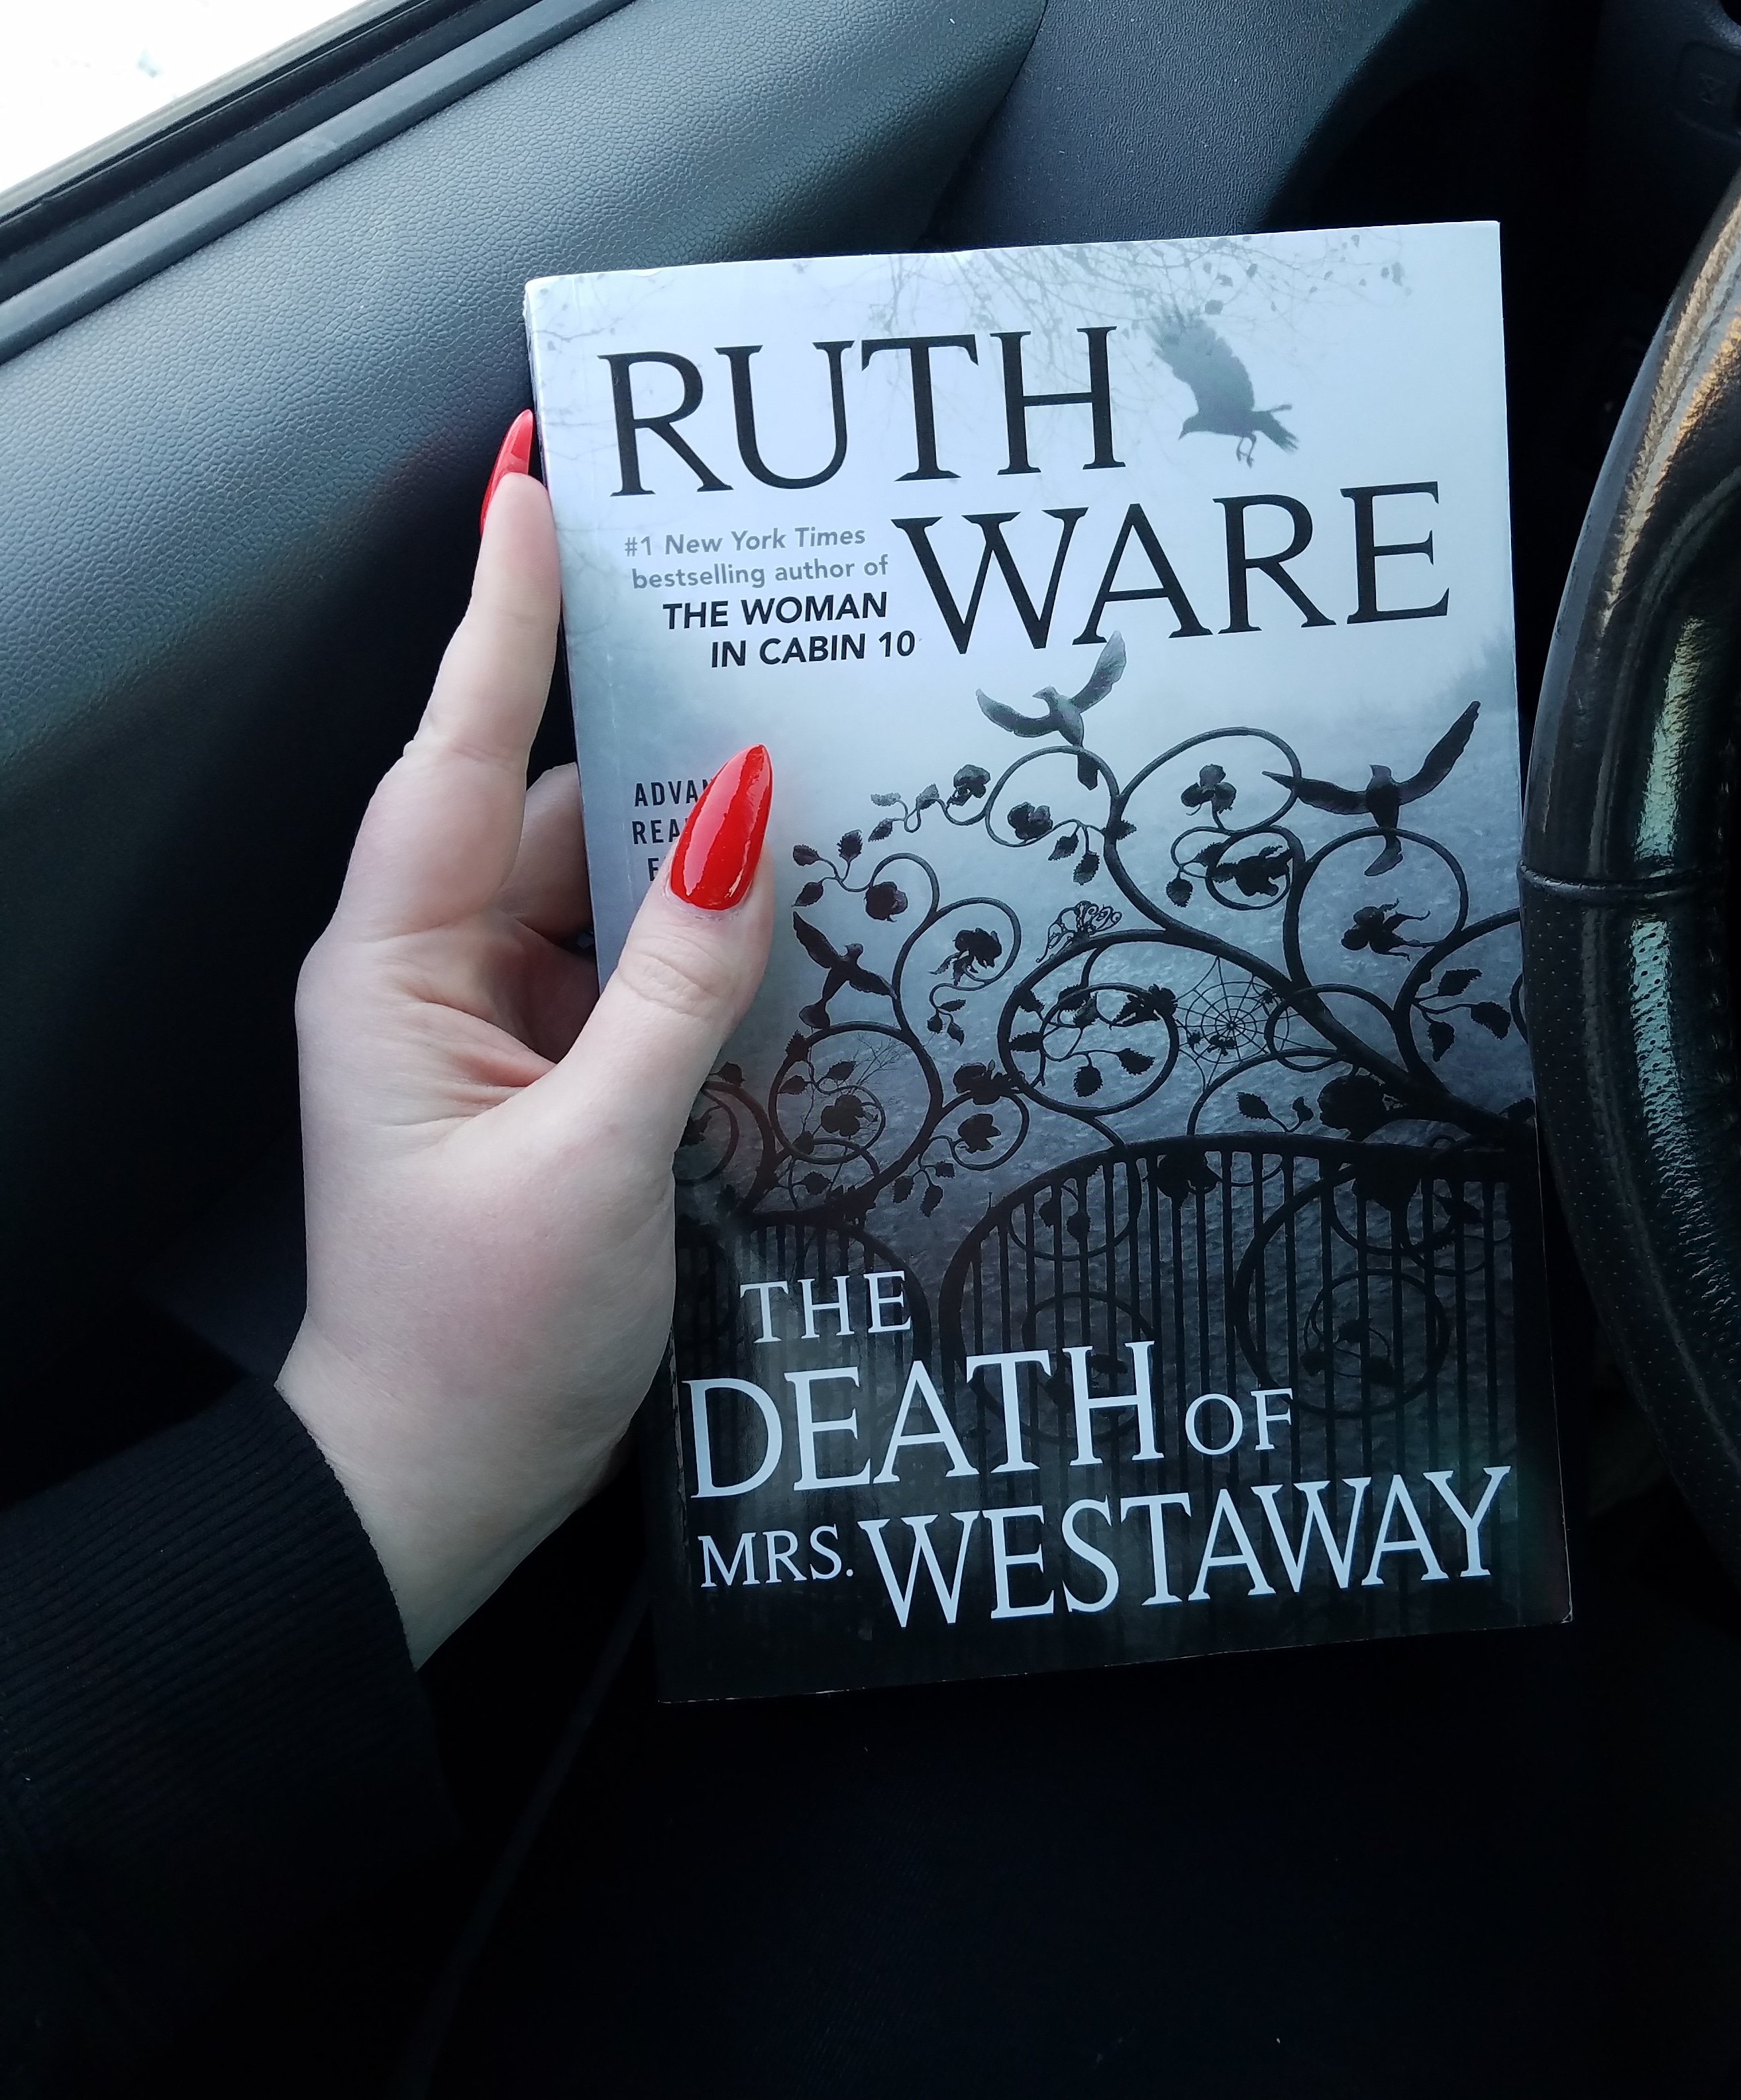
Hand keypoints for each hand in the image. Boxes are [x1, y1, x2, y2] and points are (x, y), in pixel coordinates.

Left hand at [277, 425, 772, 1660]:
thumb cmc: (484, 1340)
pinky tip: (797, 926)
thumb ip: (680, 983)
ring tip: (824, 781)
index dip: (502, 613)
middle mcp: (437, 973)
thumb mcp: (597, 1157)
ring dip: (704, 858)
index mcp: (396, 972)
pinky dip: (708, 948)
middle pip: (555, 813)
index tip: (534, 479)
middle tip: (768, 634)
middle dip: (660, 739)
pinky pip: (634, 971)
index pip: (455, 755)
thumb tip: (748, 815)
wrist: (436, 1490)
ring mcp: (497, 1027)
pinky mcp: (552, 1078)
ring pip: (611, 894)